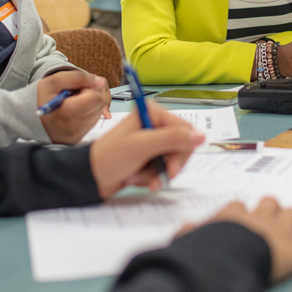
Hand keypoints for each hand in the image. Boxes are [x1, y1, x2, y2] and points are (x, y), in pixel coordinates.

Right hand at [37, 70, 110, 143]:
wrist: (24, 118)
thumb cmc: (39, 97)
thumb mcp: (54, 81)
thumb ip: (78, 77)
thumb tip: (99, 81)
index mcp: (67, 113)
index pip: (96, 98)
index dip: (89, 88)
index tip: (76, 87)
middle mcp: (73, 129)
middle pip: (99, 106)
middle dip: (90, 96)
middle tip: (74, 94)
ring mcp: (76, 136)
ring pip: (97, 114)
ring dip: (89, 105)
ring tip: (71, 103)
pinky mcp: (76, 139)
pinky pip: (91, 123)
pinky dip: (86, 114)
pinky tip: (72, 111)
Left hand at [89, 100, 203, 198]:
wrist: (90, 177)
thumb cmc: (110, 157)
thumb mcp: (142, 146)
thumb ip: (172, 139)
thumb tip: (202, 136)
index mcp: (152, 112)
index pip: (184, 130)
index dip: (182, 150)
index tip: (172, 168)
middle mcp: (154, 124)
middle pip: (181, 146)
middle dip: (168, 165)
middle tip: (159, 178)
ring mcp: (151, 141)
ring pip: (172, 160)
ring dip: (157, 173)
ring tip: (139, 178)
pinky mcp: (148, 155)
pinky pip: (162, 168)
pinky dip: (151, 177)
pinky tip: (137, 178)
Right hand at [178, 198, 291, 282]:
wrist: (232, 260)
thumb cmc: (210, 251)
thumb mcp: (191, 239)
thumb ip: (188, 232)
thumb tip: (183, 229)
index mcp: (232, 216)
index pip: (238, 206)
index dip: (242, 213)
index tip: (241, 220)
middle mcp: (258, 217)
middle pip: (269, 201)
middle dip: (271, 210)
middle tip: (270, 222)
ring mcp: (280, 227)